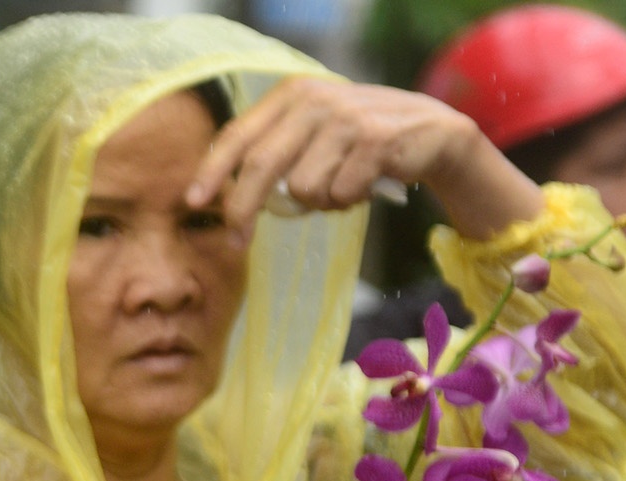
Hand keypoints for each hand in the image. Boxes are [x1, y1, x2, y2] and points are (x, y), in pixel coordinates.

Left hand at [188, 78, 543, 246]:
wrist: (432, 133)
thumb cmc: (359, 143)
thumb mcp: (313, 135)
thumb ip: (274, 153)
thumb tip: (226, 199)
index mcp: (291, 95)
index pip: (239, 135)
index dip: (213, 172)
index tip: (193, 203)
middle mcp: (315, 100)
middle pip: (261, 165)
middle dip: (243, 208)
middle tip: (236, 240)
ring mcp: (346, 118)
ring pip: (302, 189)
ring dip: (318, 203)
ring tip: (339, 187)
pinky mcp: (374, 141)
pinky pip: (339, 194)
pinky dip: (347, 201)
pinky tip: (364, 184)